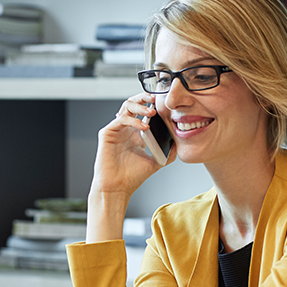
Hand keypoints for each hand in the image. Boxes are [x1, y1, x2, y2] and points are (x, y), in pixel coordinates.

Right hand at [85, 93, 175, 242]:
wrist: (117, 188)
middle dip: (144, 98)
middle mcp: (125, 129)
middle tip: (156, 98)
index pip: (143, 111)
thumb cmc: (132, 177)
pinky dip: (133, 120)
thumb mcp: (155, 162)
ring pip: (126, 107)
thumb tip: (179, 143)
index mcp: (135, 133)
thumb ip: (167, 152)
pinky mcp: (107, 133)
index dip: (152, 105)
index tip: (165, 104)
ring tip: (151, 111)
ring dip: (140, 106)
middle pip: (133, 104)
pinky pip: (120, 119)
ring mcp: (116, 130)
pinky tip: (143, 127)